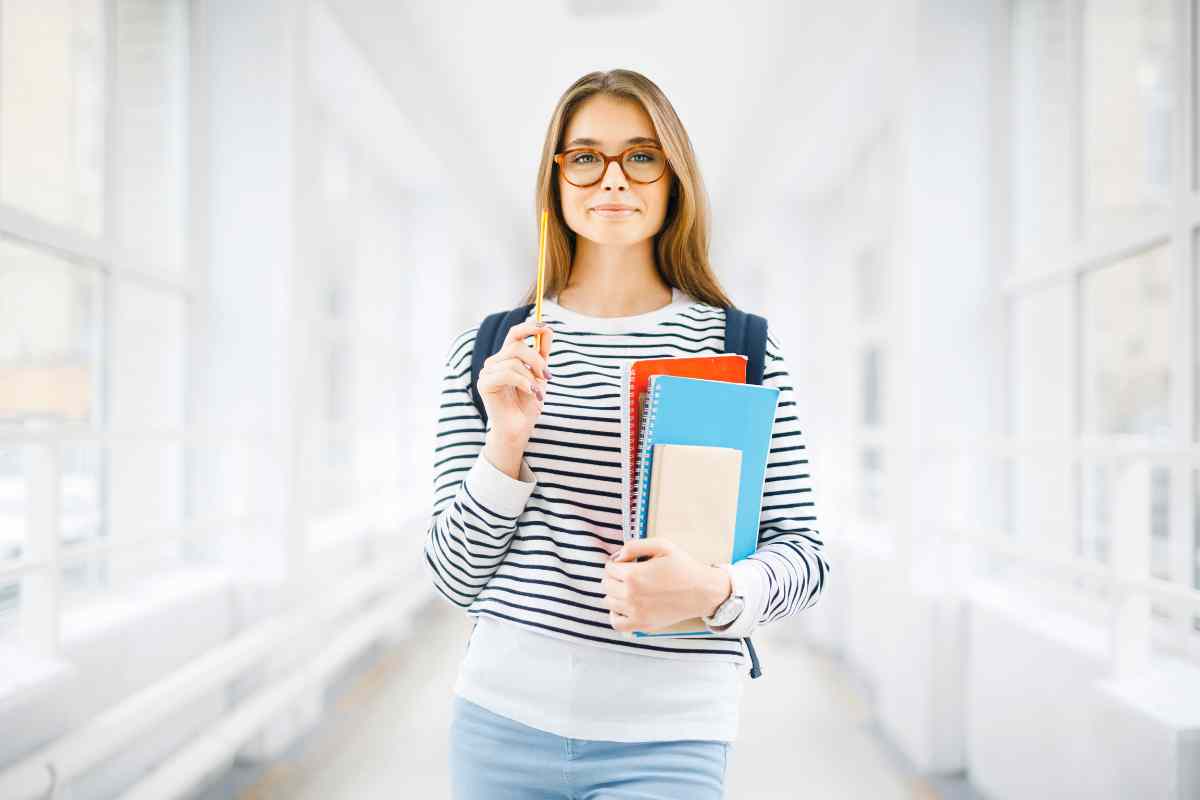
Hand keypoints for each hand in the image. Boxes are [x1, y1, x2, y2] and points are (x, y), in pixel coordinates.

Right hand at [476, 320, 552, 444]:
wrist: (519, 428)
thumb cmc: (528, 404)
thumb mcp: (540, 376)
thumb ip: (543, 354)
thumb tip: (548, 329)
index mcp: (507, 358)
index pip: (514, 334)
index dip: (529, 327)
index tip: (546, 327)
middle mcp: (495, 362)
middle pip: (516, 345)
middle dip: (536, 359)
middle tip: (547, 376)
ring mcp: (487, 372)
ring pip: (513, 361)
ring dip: (531, 376)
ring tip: (538, 392)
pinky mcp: (484, 383)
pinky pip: (507, 373)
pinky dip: (523, 382)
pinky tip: (531, 393)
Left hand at [600, 538, 730, 633]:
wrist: (702, 592)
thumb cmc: (684, 567)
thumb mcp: (662, 545)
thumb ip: (635, 545)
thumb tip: (618, 556)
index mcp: (633, 575)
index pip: (609, 567)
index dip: (617, 562)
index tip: (627, 563)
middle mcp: (631, 595)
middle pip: (605, 584)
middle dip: (614, 576)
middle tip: (628, 574)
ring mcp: (635, 612)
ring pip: (608, 602)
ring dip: (614, 593)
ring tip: (628, 588)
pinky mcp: (642, 624)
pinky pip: (616, 623)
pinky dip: (615, 614)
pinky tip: (624, 606)